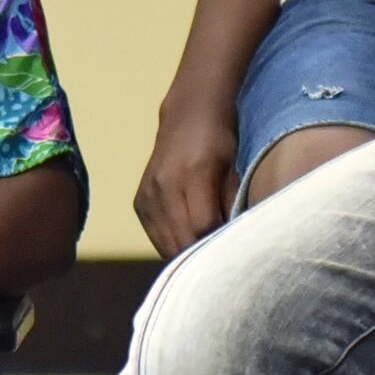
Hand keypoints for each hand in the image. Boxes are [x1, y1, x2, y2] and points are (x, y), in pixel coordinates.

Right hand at [136, 88, 240, 259]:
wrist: (187, 114)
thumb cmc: (219, 140)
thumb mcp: (234, 169)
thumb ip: (231, 205)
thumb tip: (234, 241)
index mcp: (193, 174)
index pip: (203, 227)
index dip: (219, 244)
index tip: (234, 251)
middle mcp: (164, 186)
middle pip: (182, 240)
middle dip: (202, 255)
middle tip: (222, 260)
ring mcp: (147, 195)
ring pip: (166, 245)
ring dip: (186, 253)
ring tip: (205, 253)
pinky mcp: (139, 203)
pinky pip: (156, 238)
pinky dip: (172, 244)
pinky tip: (188, 239)